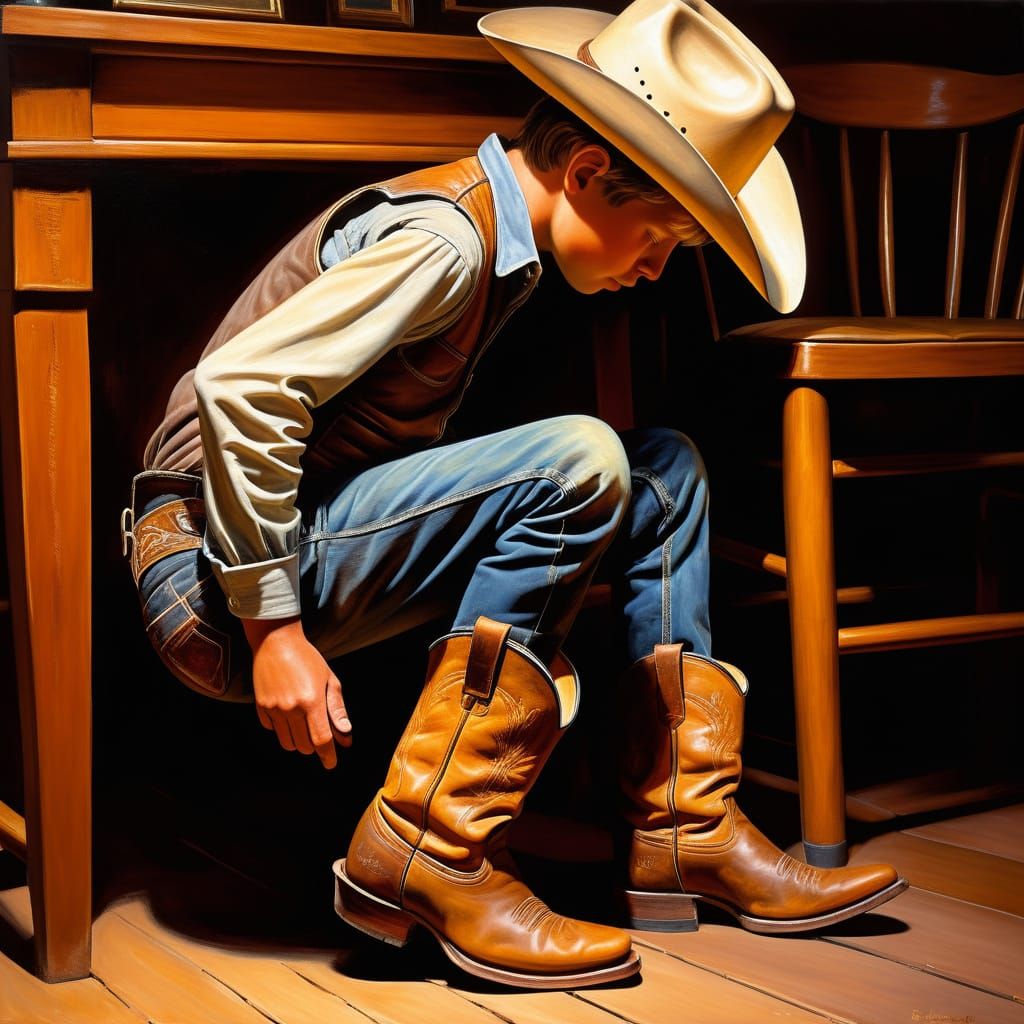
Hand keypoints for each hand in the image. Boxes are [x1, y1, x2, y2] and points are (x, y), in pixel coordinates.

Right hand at [243, 616, 351, 768]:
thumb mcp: (329, 680)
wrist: (276, 642)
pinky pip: (272, 730)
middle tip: (318, 733)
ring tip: (303, 724)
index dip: (328, 755)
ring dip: (298, 741)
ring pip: (287, 743)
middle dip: (314, 746)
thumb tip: (346, 735)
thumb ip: (337, 709)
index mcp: (312, 701)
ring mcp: (274, 708)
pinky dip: (282, 729)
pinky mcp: (261, 707)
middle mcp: (291, 708)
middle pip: (304, 746)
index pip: (321, 740)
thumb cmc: (308, 659)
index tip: (331, 763)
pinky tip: (287, 713)